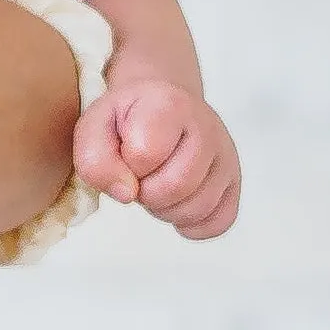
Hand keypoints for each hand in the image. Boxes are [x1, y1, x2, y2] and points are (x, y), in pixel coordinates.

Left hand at [76, 79, 240, 235]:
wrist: (162, 105)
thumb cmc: (127, 119)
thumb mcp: (94, 127)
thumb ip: (95, 159)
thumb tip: (126, 194)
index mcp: (169, 105)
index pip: (144, 155)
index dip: (124, 167)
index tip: (124, 156)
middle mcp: (207, 127)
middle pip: (176, 187)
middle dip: (146, 193)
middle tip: (140, 177)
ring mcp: (226, 155)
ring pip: (197, 209)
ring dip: (166, 210)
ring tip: (157, 185)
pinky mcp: (235, 181)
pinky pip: (219, 222)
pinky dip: (192, 224)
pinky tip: (177, 203)